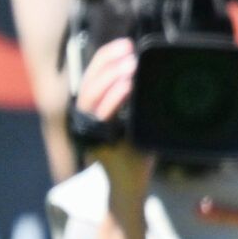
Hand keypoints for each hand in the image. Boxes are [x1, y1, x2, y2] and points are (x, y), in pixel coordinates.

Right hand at [75, 38, 151, 203]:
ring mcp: (89, 129)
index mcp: (93, 112)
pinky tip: (129, 85)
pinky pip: (104, 114)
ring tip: (131, 65)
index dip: (106, 57)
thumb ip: (137, 107)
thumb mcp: (137, 127)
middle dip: (108, 61)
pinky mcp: (97, 141)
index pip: (94, 76)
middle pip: (91, 80)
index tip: (126, 45)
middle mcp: (86, 118)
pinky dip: (116, 97)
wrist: (129, 192)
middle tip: (128, 49)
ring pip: (93, 95)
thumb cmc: (135, 161)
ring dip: (112, 76)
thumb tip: (152, 85)